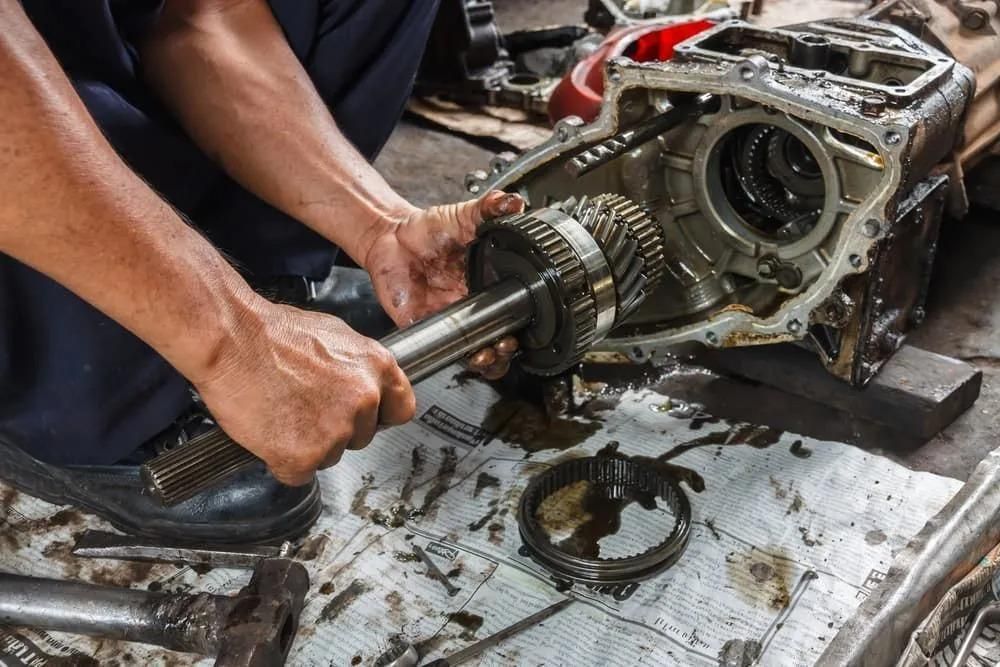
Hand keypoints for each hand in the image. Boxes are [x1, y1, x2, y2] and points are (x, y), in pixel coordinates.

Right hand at [192, 301, 414, 485]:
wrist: (231, 340)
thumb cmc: (272, 334)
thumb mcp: (334, 336)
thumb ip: (357, 367)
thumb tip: (365, 384)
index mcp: (377, 367)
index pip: (400, 409)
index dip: (380, 416)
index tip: (366, 419)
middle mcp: (364, 400)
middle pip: (362, 436)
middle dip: (337, 430)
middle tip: (304, 408)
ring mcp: (336, 431)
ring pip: (330, 456)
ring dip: (309, 445)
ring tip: (282, 413)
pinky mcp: (304, 456)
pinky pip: (299, 473)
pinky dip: (283, 462)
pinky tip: (270, 433)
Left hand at [363, 190, 525, 379]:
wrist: (390, 236)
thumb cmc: (428, 228)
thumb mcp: (463, 215)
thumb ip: (489, 208)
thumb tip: (514, 202)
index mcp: (487, 285)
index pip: (513, 314)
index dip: (522, 327)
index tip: (524, 329)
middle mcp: (473, 307)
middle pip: (499, 341)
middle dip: (506, 352)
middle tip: (506, 345)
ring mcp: (451, 320)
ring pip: (476, 353)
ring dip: (487, 362)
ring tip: (486, 356)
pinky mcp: (427, 327)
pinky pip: (443, 352)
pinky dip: (454, 359)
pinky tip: (463, 355)